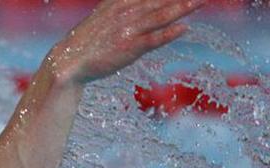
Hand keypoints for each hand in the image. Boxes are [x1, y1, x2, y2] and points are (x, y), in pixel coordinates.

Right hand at [48, 0, 206, 85]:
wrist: (68, 60)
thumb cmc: (87, 40)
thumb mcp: (104, 14)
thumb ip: (122, 5)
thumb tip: (135, 3)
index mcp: (120, 2)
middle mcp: (126, 12)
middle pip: (161, 0)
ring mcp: (128, 29)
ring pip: (161, 16)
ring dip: (182, 8)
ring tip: (201, 2)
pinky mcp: (128, 47)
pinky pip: (152, 39)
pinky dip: (168, 33)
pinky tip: (184, 28)